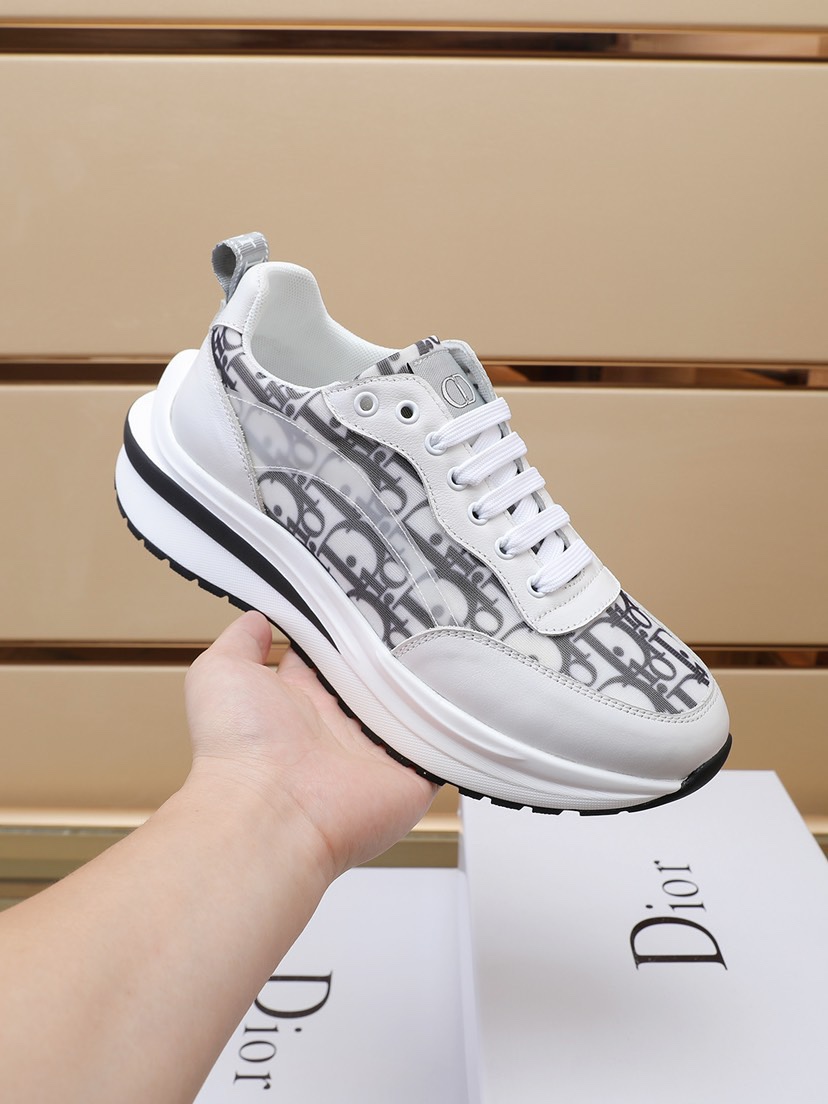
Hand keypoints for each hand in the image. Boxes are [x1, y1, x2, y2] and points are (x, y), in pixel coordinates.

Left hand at [184, 611, 437, 880]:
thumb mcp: (221, 674)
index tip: (371, 595)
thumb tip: (258, 619)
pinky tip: (473, 688)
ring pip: (414, 709)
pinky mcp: (411, 777)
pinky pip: (445, 749)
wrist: (270, 813)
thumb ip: (240, 643)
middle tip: (425, 607)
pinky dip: (458, 727)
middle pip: (377, 680)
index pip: (332, 657)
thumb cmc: (239, 746)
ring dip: (432, 682)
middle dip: (396, 649)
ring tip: (456, 634)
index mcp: (301, 701)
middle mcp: (339, 725)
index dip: (348, 630)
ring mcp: (377, 753)